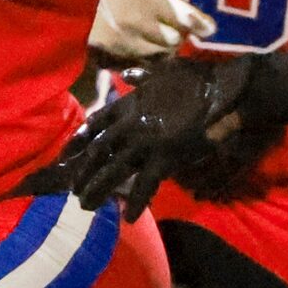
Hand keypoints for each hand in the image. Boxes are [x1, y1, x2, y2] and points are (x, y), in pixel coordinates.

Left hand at [60, 55, 262, 215]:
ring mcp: (145, 142)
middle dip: (82, 172)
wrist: (223, 93)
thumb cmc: (198, 80)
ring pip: (113, 171)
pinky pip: (145, 185)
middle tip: (73, 189)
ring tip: (86, 206)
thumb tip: (126, 75)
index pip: (93, 124)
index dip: (77, 141)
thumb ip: (141, 75)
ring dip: (97, 190)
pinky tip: (130, 218)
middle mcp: (130, 124)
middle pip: (97, 151)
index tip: (65, 156)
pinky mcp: (164, 158)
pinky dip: (137, 202)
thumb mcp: (164, 70)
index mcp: (129, 104)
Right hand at [91, 0, 215, 60]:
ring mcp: (125, 46)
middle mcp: (141, 27)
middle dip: (177, 34)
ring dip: (162, 48)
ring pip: (160, 56)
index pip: (186, 19)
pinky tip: (137, 46)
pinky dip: (143, 59)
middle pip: (175, 41)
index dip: (200, 24)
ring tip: (153, 35)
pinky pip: (139, 66)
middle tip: (170, 25)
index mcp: (149, 0)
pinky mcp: (110, 60)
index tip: (208, 28)